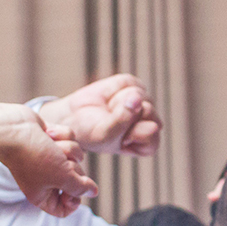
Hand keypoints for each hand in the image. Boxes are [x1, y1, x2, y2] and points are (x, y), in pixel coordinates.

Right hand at [0, 117, 97, 217]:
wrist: (12, 129)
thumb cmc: (34, 156)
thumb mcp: (62, 176)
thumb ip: (80, 186)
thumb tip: (93, 192)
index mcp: (42, 195)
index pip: (64, 209)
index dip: (74, 201)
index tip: (73, 190)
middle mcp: (46, 179)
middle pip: (77, 179)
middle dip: (72, 167)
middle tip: (59, 161)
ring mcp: (49, 159)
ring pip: (77, 156)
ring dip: (67, 148)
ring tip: (50, 145)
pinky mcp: (51, 140)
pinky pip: (71, 139)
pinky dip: (62, 135)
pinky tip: (47, 133)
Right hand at [37, 74, 160, 155]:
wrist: (74, 118)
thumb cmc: (91, 133)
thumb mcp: (105, 135)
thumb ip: (122, 120)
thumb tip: (136, 97)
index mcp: (148, 143)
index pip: (152, 132)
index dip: (131, 130)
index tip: (116, 136)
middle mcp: (150, 122)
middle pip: (149, 110)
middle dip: (124, 113)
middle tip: (109, 120)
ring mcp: (143, 103)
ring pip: (139, 95)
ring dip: (117, 102)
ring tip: (108, 110)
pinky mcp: (134, 86)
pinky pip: (129, 82)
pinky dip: (114, 88)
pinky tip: (107, 98)